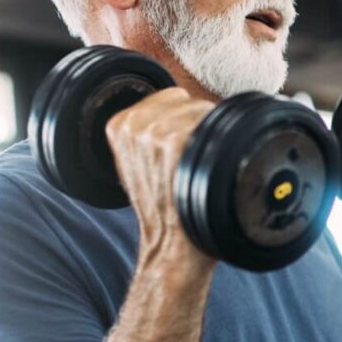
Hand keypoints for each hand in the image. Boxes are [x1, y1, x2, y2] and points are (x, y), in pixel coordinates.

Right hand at [104, 88, 215, 264]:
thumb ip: (147, 131)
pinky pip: (213, 125)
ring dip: (211, 135)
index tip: (180, 151)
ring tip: (200, 167)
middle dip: (196, 125)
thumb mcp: (137, 164)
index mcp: (119, 124)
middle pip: (188, 101)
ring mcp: (155, 132)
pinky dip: (221, 144)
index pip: (170, 97)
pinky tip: (208, 169)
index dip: (182, 120)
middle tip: (191, 162)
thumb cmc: (161, 207)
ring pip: (203, 110)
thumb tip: (179, 106)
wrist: (170, 243)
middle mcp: (134, 124)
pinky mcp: (177, 142)